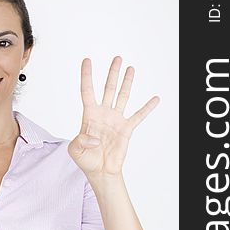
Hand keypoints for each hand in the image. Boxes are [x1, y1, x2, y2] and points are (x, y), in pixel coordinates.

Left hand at [67, 56, 159, 177]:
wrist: (100, 172)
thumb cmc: (86, 160)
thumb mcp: (75, 150)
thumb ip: (79, 141)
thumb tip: (94, 138)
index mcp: (89, 116)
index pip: (87, 91)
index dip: (87, 76)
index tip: (87, 60)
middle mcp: (103, 114)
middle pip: (108, 89)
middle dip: (112, 73)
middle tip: (117, 58)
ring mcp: (116, 120)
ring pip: (122, 96)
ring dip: (127, 82)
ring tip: (130, 68)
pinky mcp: (126, 129)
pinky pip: (139, 116)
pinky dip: (147, 108)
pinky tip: (155, 98)